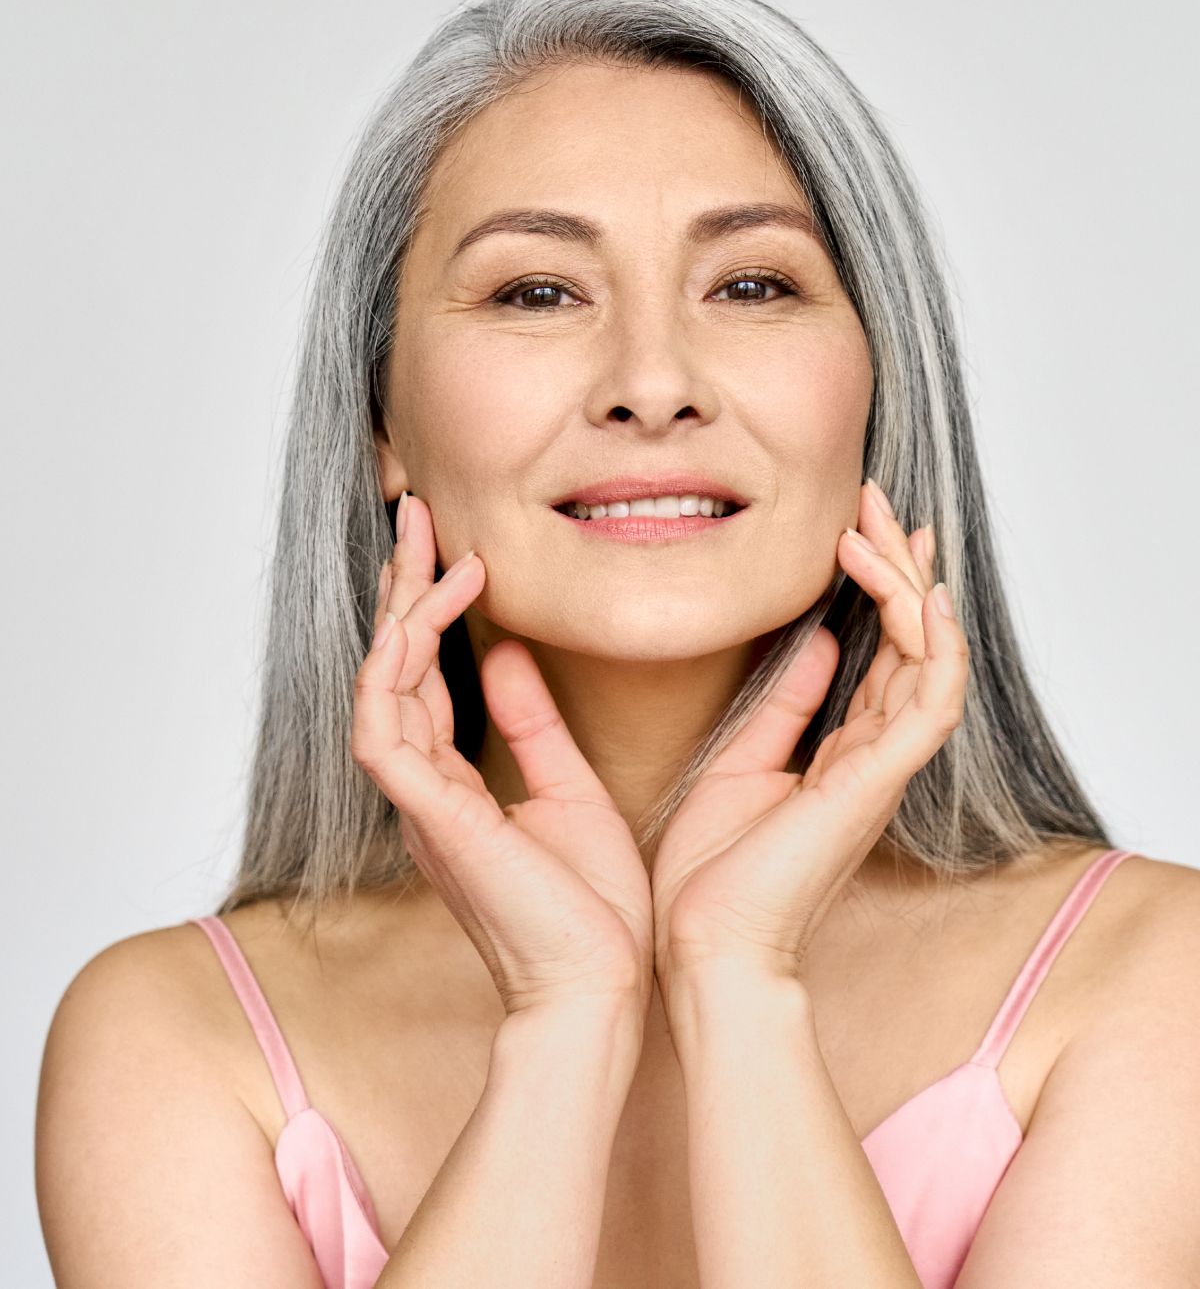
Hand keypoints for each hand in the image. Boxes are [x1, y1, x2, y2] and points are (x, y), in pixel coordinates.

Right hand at [351, 493, 653, 1022]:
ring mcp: (419, 805)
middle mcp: (423, 791)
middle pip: (390, 669)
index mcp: (451, 788)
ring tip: (430, 547)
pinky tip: (435, 611)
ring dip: (399, 611)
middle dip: (400, 590)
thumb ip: (530, 723)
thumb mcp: (566, 789)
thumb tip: (505, 655)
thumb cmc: (591, 908)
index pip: (421, 680)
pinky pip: (384, 729)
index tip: (451, 548)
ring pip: (378, 687)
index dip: (427, 611)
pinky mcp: (430, 818)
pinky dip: (400, 665)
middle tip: (417, 516)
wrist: (602, 987)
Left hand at [650, 480, 968, 1016]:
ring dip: (912, 588)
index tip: (857, 527)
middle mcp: (875, 756)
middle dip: (903, 568)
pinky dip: (931, 645)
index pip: (884, 654)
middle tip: (880, 502)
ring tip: (883, 527)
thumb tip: (813, 642)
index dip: (880, 588)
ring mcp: (882, 770)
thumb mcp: (743, 760)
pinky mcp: (875, 783)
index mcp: (844, 753)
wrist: (704, 944)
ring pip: (931, 660)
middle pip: (915, 643)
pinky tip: (914, 595)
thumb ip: (785, 702)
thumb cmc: (714, 871)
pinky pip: (930, 702)